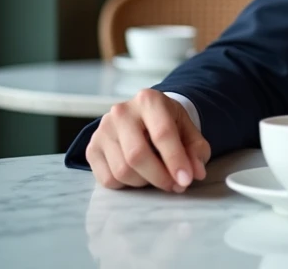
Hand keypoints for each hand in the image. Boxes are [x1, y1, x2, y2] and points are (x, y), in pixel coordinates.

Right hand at [86, 89, 210, 191]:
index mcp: (149, 100)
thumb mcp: (188, 131)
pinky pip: (108, 180)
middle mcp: (122, 112)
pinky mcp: (92, 148)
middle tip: (175, 186)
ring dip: (145, 183)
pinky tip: (139, 175)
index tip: (186, 180)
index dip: (175, 160)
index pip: (162, 134)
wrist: (144, 116)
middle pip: (137, 155)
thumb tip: (196, 172)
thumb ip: (196, 150)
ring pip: (122, 171)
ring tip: (158, 176)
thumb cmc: (168, 123)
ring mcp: (103, 130)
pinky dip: (127, 185)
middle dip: (159, 177)